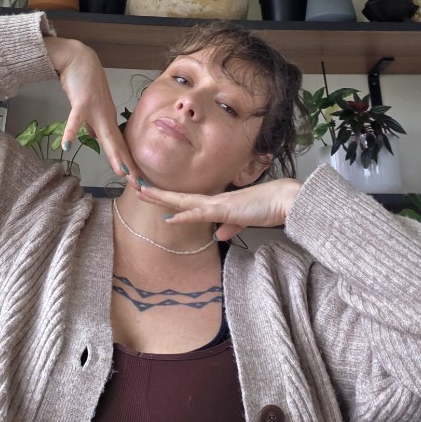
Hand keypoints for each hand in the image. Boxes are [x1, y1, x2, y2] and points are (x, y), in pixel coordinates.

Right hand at [45, 37, 141, 184]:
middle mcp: (106, 117)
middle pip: (119, 145)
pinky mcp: (82, 100)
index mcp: (107, 120)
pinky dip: (71, 131)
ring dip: (113, 154)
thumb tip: (94, 140)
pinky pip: (76, 118)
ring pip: (106, 135)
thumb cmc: (84, 84)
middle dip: (129, 166)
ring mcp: (96, 109)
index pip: (120, 147)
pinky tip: (67, 144)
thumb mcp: (90, 109)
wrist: (79, 59)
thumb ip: (91, 125)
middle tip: (139, 185)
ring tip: (121, 172)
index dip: (129, 165)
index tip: (138, 182)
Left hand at [136, 178, 301, 240]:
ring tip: (143, 193)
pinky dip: (184, 215)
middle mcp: (213, 200)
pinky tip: (170, 217)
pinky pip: (200, 213)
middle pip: (179, 197)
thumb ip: (231, 227)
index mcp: (217, 203)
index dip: (169, 198)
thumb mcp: (245, 220)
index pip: (187, 201)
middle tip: (136, 186)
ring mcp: (217, 204)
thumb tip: (219, 235)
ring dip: (162, 198)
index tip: (152, 194)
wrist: (284, 199)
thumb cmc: (268, 207)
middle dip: (157, 193)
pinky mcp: (225, 210)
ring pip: (183, 201)